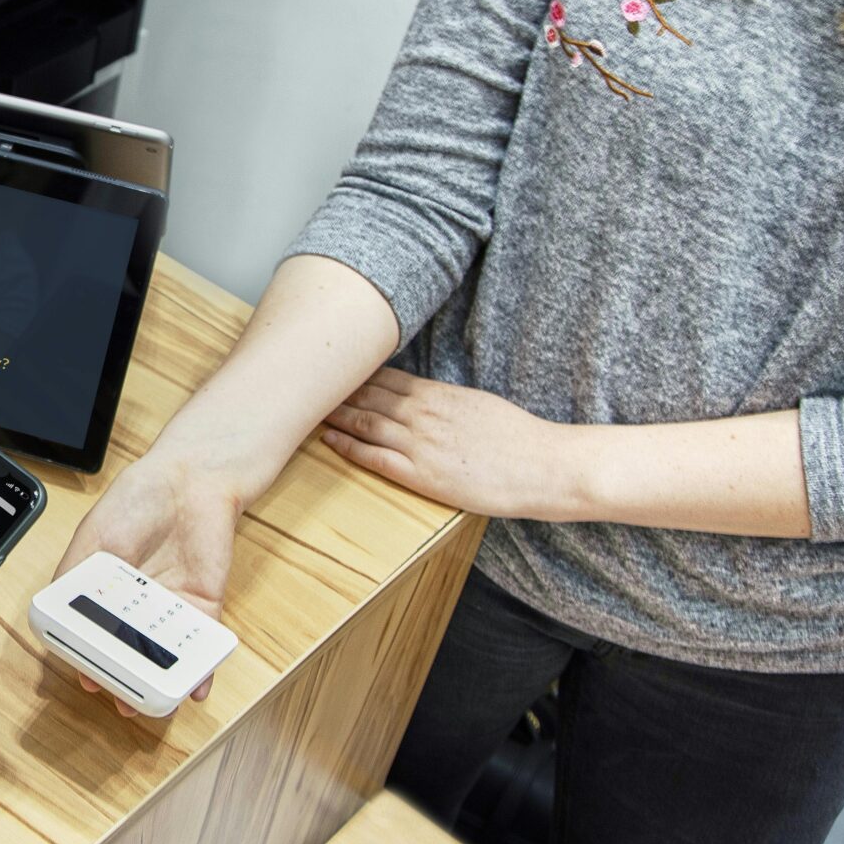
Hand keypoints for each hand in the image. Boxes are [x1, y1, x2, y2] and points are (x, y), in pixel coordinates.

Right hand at [50, 450, 249, 714]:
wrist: (186, 480)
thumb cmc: (135, 502)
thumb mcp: (91, 540)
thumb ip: (71, 578)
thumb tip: (54, 617)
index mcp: (104, 594)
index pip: (95, 637)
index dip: (92, 661)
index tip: (89, 678)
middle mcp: (137, 608)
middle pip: (130, 654)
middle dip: (126, 682)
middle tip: (121, 701)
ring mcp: (171, 609)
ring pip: (165, 657)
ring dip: (161, 684)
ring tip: (154, 704)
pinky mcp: (204, 606)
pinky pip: (203, 644)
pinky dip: (202, 669)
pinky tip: (195, 687)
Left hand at [322, 367, 569, 519]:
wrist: (541, 466)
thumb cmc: (516, 439)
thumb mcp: (476, 405)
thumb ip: (444, 401)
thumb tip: (423, 398)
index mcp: (437, 395)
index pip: (383, 378)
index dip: (353, 375)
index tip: (329, 369)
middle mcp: (422, 413)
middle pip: (366, 395)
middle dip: (333, 390)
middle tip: (301, 382)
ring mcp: (419, 443)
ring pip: (364, 422)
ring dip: (333, 415)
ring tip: (305, 410)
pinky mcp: (421, 474)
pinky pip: (374, 457)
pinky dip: (347, 446)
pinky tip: (328, 440)